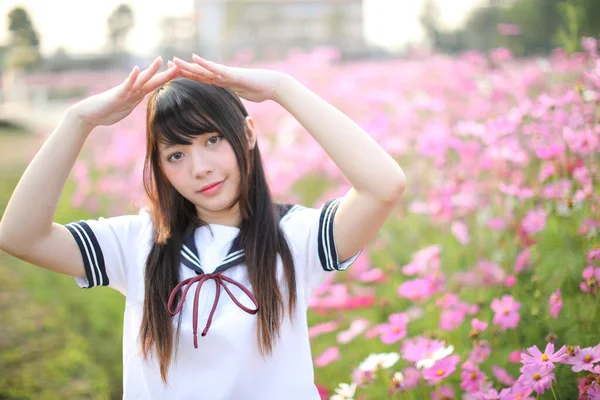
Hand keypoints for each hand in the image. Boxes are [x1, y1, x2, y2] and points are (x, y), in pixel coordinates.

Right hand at [71, 57, 178, 127]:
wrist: (89, 115)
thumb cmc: (106, 112)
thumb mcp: (126, 109)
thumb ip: (134, 102)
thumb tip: (141, 100)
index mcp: (136, 95)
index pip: (155, 86)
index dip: (166, 80)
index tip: (179, 73)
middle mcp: (132, 91)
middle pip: (152, 81)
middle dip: (166, 74)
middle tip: (178, 65)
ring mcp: (125, 92)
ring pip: (140, 80)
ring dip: (150, 70)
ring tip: (160, 60)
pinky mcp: (116, 95)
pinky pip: (125, 85)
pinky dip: (131, 78)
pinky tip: (137, 69)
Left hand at [170, 55, 288, 102]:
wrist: (272, 85)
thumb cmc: (260, 90)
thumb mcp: (242, 94)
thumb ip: (233, 94)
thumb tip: (228, 104)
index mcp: (223, 81)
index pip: (202, 78)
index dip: (188, 75)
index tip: (175, 73)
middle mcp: (222, 76)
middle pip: (199, 72)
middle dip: (183, 68)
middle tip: (168, 63)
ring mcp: (227, 74)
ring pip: (204, 69)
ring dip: (189, 65)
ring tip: (175, 61)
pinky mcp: (233, 74)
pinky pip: (217, 69)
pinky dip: (206, 64)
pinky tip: (196, 58)